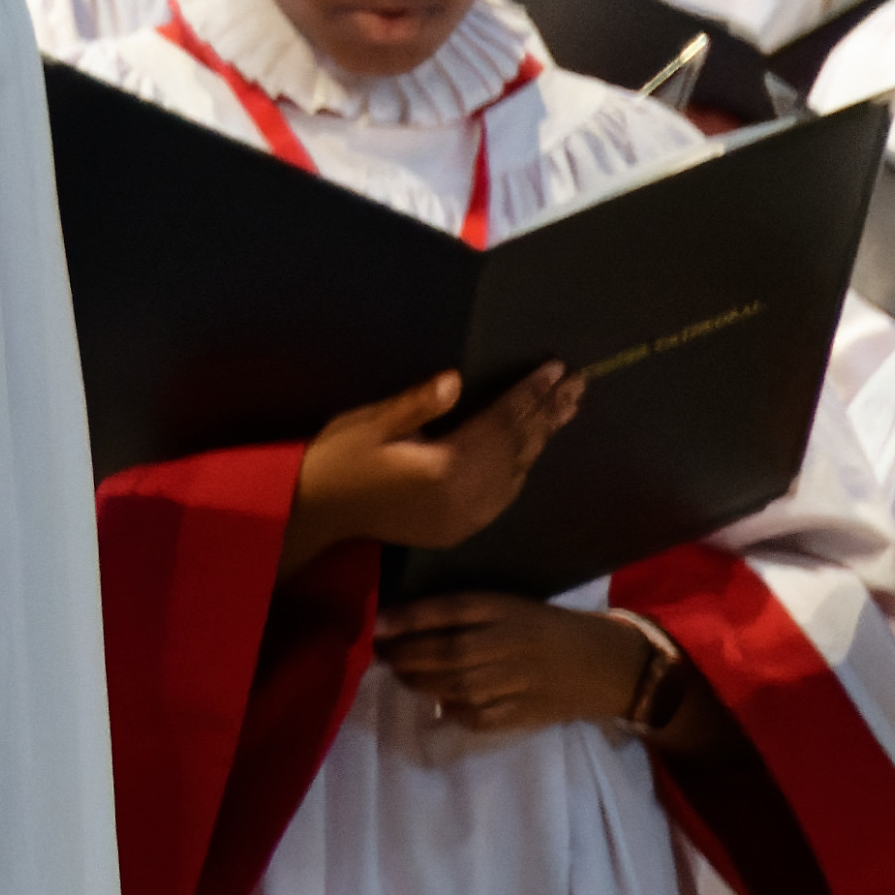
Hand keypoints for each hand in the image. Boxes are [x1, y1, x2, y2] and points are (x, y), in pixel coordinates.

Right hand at [283, 365, 585, 563]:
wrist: (316, 512)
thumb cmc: (339, 460)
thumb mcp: (370, 423)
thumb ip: (417, 404)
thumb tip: (456, 381)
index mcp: (445, 466)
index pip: (500, 422)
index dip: (529, 393)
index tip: (556, 368)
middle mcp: (465, 495)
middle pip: (518, 447)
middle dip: (547, 412)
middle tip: (577, 384)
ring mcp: (467, 516)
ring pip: (518, 471)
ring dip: (542, 438)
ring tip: (566, 408)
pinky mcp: (460, 527)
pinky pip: (505, 494)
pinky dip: (523, 467)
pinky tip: (532, 449)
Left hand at [382, 593, 678, 743]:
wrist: (609, 665)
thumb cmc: (551, 629)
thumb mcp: (513, 606)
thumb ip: (465, 613)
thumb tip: (401, 621)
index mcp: (510, 611)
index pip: (452, 610)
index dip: (409, 618)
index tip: (377, 624)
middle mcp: (511, 644)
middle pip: (447, 652)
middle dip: (405, 654)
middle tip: (382, 653)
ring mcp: (518, 682)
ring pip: (454, 685)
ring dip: (418, 681)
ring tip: (400, 673)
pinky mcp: (524, 713)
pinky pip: (474, 715)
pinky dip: (450, 708)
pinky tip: (439, 700)